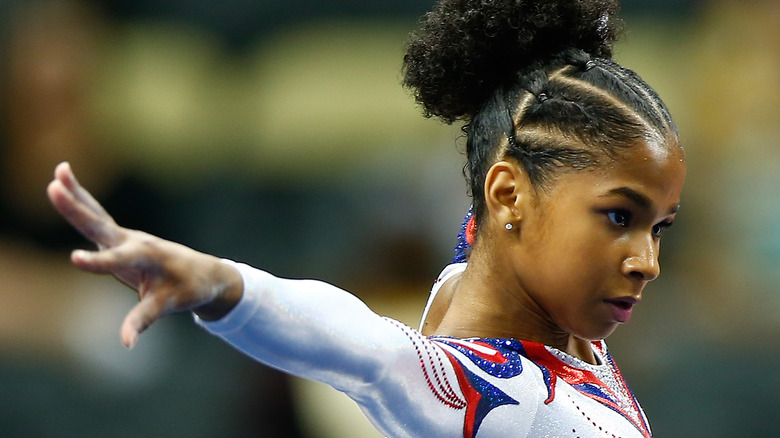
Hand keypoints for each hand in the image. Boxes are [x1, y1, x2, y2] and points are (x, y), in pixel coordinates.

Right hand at [47, 162, 242, 347]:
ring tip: (58, 171)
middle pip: (101, 225)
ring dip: (77, 194)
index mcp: (147, 257)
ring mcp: (126, 237)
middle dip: (78, 209)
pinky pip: (96, 216)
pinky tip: (63, 182)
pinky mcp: (119, 239)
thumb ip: (144, 320)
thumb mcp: (168, 305)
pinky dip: (81, 199)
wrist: (203, 273)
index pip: (118, 260)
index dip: (98, 262)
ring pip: (97, 214)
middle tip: (54, 187)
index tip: (75, 259)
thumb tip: (126, 343)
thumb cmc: (187, 288)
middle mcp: (134, 242)